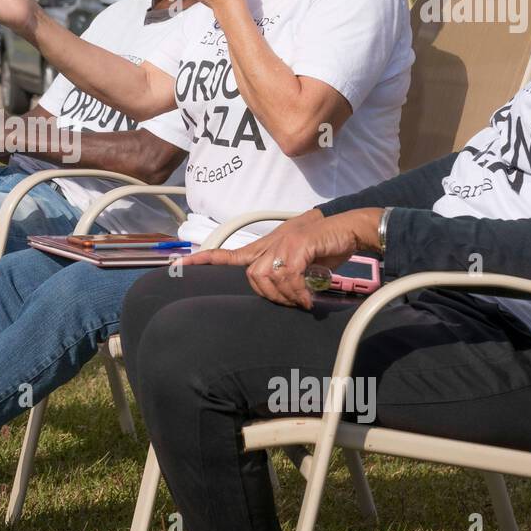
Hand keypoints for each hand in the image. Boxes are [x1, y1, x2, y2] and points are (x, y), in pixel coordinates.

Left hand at [183, 208, 379, 308]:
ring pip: (266, 277)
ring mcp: (283, 242)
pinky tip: (308, 299)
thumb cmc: (326, 246)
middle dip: (268, 295)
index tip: (180, 266)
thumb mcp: (300, 262)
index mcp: (266, 247)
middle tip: (292, 302)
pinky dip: (298, 292)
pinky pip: (288, 276)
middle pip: (251, 275)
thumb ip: (286, 275)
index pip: (229, 254)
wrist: (350, 228)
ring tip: (302, 301)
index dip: (205, 261)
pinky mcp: (298, 245)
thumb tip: (285, 298)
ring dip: (285, 295)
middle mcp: (270, 243)